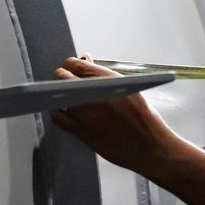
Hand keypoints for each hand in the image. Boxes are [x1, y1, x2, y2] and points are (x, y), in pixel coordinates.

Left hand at [50, 56, 181, 174]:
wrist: (147, 144)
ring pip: (57, 95)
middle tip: (68, 82)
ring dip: (60, 94)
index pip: (74, 64)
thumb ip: (101, 74)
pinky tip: (63, 110)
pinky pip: (58, 116)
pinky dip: (57, 111)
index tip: (72, 70)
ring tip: (67, 96)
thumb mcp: (125, 86)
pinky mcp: (80, 130)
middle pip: (62, 77)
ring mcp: (83, 112)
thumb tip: (86, 59)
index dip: (70, 66)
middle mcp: (91, 93)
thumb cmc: (141, 117)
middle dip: (63, 77)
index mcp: (105, 79)